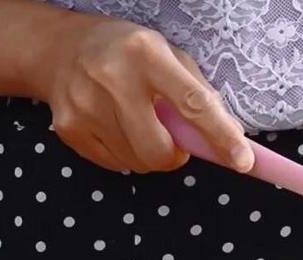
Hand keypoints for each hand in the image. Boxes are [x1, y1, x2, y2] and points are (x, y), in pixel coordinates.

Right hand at [34, 17, 251, 172]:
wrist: (59, 50)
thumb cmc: (128, 53)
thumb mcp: (169, 56)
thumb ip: (201, 94)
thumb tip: (233, 137)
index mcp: (146, 54)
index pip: (193, 104)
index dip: (220, 136)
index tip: (242, 161)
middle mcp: (113, 78)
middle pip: (159, 149)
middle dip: (175, 155)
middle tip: (174, 140)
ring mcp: (86, 105)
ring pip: (138, 162)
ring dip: (150, 154)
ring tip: (140, 125)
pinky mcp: (69, 128)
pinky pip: (116, 165)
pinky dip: (127, 156)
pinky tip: (118, 128)